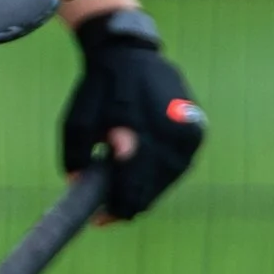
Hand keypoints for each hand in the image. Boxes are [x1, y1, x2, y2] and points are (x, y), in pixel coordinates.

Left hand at [62, 13, 206, 219]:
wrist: (131, 54)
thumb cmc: (100, 87)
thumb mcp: (77, 118)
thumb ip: (76, 154)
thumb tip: (78, 185)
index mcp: (142, 128)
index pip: (134, 185)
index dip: (116, 208)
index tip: (100, 220)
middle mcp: (172, 133)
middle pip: (153, 189)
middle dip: (130, 202)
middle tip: (108, 212)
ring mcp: (189, 133)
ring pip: (169, 181)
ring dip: (147, 191)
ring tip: (122, 193)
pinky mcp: (197, 131)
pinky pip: (178, 166)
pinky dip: (160, 176)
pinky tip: (141, 176)